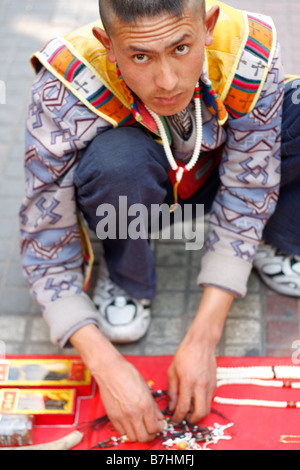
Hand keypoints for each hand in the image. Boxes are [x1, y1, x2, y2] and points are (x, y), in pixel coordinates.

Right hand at [70, 324, 164, 442]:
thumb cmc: (128, 374)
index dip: (159, 428)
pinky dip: (128, 431)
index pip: (154, 428)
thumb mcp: (146, 388)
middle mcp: (134, 413)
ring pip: (133, 437)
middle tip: (151, 428)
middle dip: (150, 435)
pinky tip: (130, 423)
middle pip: (144, 437)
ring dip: (139, 434)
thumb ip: (153, 406)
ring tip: (141, 426)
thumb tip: (159, 418)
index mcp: (145, 405)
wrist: (110, 370)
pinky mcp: (112, 417)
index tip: (159, 425)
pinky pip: (122, 432)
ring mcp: (122, 417)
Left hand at [167, 335, 216, 423]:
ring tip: (187, 409)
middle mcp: (201, 386)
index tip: (174, 420)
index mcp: (188, 382)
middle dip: (191, 420)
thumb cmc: (185, 354)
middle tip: (183, 418)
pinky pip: (209, 400)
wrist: (201, 343)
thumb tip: (172, 406)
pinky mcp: (215, 384)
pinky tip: (194, 398)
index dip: (178, 417)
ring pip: (207, 408)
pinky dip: (202, 404)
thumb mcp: (172, 371)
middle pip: (200, 413)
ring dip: (197, 413)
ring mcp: (210, 386)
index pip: (183, 407)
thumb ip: (172, 390)